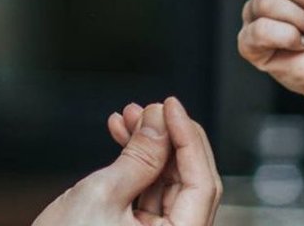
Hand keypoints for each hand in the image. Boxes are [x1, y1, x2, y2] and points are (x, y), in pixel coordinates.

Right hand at [34, 98, 220, 225]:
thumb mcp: (102, 195)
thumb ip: (138, 157)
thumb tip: (159, 122)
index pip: (201, 183)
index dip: (188, 138)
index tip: (171, 107)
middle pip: (188, 180)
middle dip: (167, 138)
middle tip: (150, 110)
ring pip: (168, 183)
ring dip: (149, 147)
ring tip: (129, 118)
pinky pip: (150, 193)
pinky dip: (138, 166)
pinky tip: (124, 138)